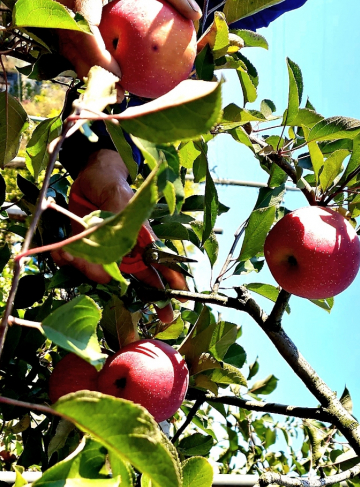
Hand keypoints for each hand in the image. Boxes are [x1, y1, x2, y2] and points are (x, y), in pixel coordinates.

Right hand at [48, 0, 200, 79]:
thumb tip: (196, 16)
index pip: (85, 29)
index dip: (99, 56)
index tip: (120, 74)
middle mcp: (65, 0)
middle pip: (72, 47)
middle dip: (93, 74)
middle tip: (120, 93)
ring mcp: (58, 8)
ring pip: (68, 48)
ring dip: (88, 71)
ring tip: (115, 90)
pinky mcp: (60, 14)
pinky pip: (71, 42)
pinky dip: (86, 59)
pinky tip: (109, 73)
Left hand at [61, 149, 188, 324]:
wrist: (87, 175)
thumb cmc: (110, 182)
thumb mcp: (117, 196)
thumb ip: (118, 225)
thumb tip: (116, 253)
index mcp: (141, 239)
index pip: (160, 267)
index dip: (167, 288)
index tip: (171, 311)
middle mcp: (125, 250)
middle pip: (129, 281)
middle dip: (117, 286)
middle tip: (98, 273)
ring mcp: (104, 252)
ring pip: (98, 275)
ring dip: (82, 266)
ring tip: (69, 248)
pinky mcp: (84, 250)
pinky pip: (76, 266)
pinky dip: (66, 260)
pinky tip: (61, 249)